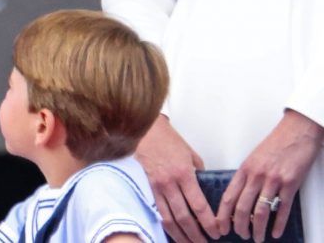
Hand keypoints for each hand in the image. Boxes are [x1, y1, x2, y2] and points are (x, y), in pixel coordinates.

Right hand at [135, 115, 218, 241]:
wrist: (146, 131)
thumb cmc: (170, 140)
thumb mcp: (191, 155)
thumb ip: (198, 173)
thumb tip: (205, 189)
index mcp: (184, 174)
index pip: (198, 205)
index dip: (208, 222)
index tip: (217, 231)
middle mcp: (170, 183)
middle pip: (184, 217)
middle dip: (196, 234)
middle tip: (207, 242)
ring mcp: (158, 187)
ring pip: (169, 219)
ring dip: (181, 235)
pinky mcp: (150, 188)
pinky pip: (159, 211)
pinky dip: (167, 225)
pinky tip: (175, 232)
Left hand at [216, 110, 323, 241]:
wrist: (296, 132)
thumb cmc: (275, 144)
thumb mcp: (253, 159)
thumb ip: (246, 176)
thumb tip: (240, 196)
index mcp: (245, 169)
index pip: (228, 196)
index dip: (223, 214)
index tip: (219, 226)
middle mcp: (256, 176)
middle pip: (242, 207)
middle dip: (239, 225)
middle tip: (240, 235)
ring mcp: (273, 180)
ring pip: (261, 210)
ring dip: (258, 228)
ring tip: (257, 237)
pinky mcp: (291, 183)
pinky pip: (283, 208)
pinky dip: (278, 223)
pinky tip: (275, 232)